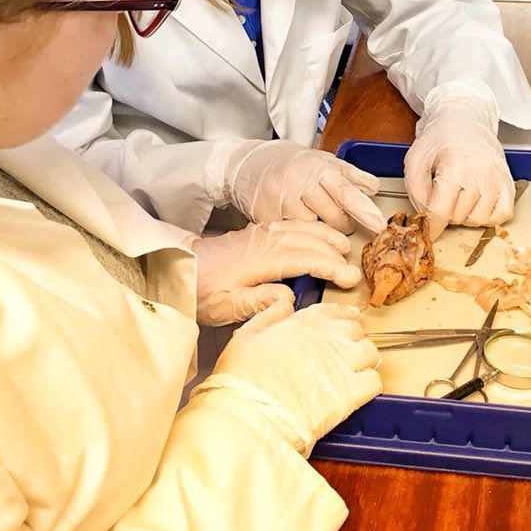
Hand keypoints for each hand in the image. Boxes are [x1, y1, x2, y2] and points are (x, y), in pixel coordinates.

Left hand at [193, 220, 360, 325]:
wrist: (177, 269)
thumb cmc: (200, 291)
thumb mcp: (226, 306)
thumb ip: (258, 302)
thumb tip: (290, 299)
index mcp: (259, 259)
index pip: (305, 259)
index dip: (330, 268)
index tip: (349, 278)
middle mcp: (262, 241)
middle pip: (307, 239)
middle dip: (333, 249)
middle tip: (353, 263)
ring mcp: (258, 234)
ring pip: (298, 228)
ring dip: (323, 234)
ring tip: (341, 244)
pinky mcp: (253, 233)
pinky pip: (287, 224)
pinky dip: (306, 227)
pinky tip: (313, 232)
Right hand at [197, 300, 381, 453]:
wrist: (253, 412)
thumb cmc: (244, 377)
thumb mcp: (248, 334)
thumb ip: (269, 316)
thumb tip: (282, 305)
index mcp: (306, 321)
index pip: (335, 311)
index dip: (343, 316)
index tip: (347, 320)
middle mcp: (330, 337)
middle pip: (357, 331)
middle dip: (352, 340)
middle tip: (342, 354)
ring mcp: (344, 363)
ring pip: (371, 353)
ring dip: (363, 361)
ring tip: (352, 372)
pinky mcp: (352, 392)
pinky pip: (375, 382)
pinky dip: (369, 385)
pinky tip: (356, 391)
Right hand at [224, 138, 385, 234]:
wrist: (247, 163)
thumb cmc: (290, 162)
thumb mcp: (322, 160)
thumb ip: (350, 175)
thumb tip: (374, 188)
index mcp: (317, 169)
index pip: (345, 191)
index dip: (363, 209)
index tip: (378, 224)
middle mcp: (299, 184)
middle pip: (333, 217)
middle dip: (343, 223)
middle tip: (340, 218)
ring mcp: (281, 201)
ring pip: (314, 229)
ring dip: (321, 229)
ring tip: (313, 214)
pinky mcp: (267, 217)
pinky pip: (293, 233)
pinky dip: (299, 231)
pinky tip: (295, 218)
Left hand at [404, 85, 514, 237]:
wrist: (465, 118)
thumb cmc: (439, 138)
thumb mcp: (415, 161)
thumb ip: (416, 192)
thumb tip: (428, 218)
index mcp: (455, 166)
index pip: (441, 211)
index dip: (431, 225)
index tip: (428, 228)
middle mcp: (481, 173)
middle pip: (458, 217)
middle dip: (446, 212)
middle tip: (443, 193)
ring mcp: (498, 179)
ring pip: (479, 220)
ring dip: (465, 214)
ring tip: (459, 195)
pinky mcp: (509, 182)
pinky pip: (501, 215)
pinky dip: (487, 215)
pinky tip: (476, 202)